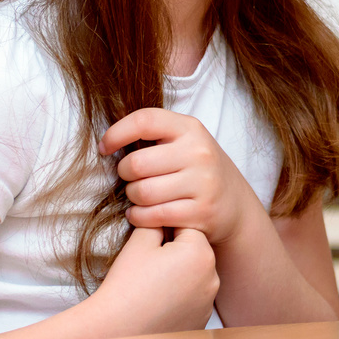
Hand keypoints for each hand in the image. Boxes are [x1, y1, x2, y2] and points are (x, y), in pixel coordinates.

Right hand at [93, 225, 218, 333]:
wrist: (114, 333)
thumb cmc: (125, 285)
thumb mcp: (140, 243)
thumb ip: (157, 222)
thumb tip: (166, 215)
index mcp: (200, 253)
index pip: (187, 229)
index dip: (165, 234)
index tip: (149, 248)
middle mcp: (212, 278)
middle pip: (195, 253)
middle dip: (176, 254)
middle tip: (148, 268)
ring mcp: (208, 302)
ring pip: (195, 276)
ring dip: (180, 276)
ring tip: (152, 287)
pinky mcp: (201, 321)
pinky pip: (193, 299)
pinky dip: (180, 298)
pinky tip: (158, 304)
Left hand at [100, 108, 256, 245]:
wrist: (234, 203)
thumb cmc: (197, 169)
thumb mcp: (185, 141)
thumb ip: (154, 135)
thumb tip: (107, 142)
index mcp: (191, 128)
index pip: (145, 120)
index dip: (117, 133)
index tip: (105, 147)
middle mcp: (199, 152)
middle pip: (136, 164)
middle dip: (124, 174)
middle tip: (130, 178)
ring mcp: (203, 183)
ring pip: (142, 192)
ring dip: (131, 198)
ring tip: (139, 196)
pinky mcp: (201, 212)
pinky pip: (152, 216)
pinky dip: (138, 217)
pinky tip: (142, 213)